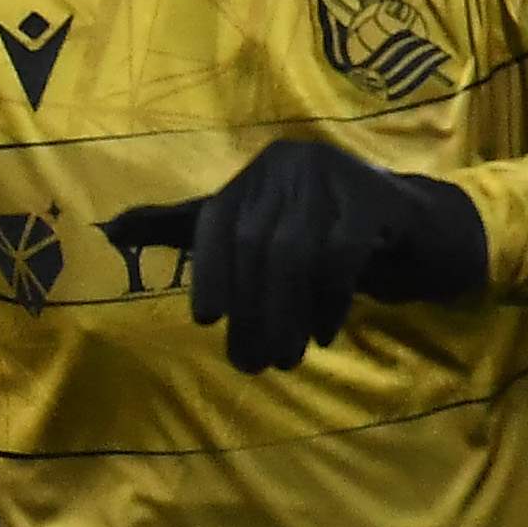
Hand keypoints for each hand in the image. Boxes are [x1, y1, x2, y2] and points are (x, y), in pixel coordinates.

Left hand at [176, 137, 486, 373]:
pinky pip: (341, 255)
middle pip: (256, 242)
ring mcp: (336, 174)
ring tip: (286, 360)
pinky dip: (328, 301)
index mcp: (257, 172)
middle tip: (254, 364)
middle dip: (251, 310)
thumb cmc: (326, 238)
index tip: (207, 321)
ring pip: (295, 251)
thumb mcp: (256, 231)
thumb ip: (187, 228)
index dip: (208, 271)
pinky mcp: (377, 198)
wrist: (416, 233)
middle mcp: (290, 162)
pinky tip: (324, 333)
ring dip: (285, 313)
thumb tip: (110, 228)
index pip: (218, 219)